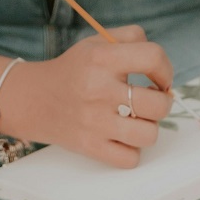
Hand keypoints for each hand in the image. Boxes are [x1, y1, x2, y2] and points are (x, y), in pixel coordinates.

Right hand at [10, 27, 173, 167]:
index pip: (153, 58)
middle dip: (162, 104)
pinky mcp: (90, 147)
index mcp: (102, 59)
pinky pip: (129, 159)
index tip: (160, 79)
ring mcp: (95, 122)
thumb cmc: (73, 72)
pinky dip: (132, 153)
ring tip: (138, 123)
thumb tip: (160, 67)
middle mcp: (99, 91)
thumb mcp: (97, 43)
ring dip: (149, 130)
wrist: (34, 100)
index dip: (165, 70)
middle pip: (157, 104)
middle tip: (151, 103)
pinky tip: (124, 141)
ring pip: (148, 135)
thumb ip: (131, 39)